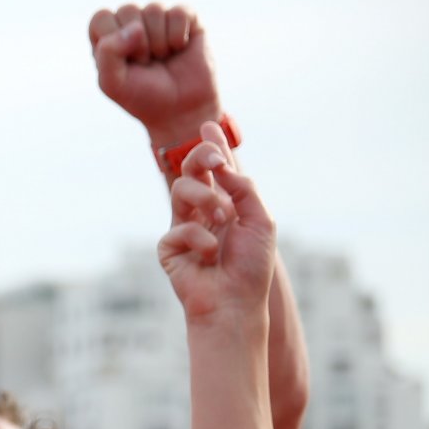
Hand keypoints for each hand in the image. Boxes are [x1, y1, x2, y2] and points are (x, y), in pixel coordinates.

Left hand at [89, 2, 221, 153]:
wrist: (181, 109)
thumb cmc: (142, 97)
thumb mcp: (112, 83)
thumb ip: (107, 54)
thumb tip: (135, 27)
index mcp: (108, 37)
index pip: (101, 16)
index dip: (112, 38)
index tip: (123, 62)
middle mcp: (131, 24)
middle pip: (128, 9)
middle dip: (138, 44)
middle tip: (145, 63)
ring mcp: (159, 19)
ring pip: (154, 8)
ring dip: (159, 42)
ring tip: (162, 59)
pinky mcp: (186, 18)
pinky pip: (180, 11)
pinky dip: (179, 35)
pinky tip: (179, 48)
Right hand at [157, 124, 275, 324]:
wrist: (234, 302)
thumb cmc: (250, 266)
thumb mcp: (260, 220)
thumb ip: (244, 190)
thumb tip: (222, 166)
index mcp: (224, 204)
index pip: (213, 170)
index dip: (211, 147)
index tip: (210, 126)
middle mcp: (201, 212)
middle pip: (190, 171)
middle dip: (200, 157)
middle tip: (215, 157)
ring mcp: (182, 228)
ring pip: (180, 191)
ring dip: (204, 198)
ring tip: (221, 218)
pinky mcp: (168, 249)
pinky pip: (178, 229)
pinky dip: (198, 240)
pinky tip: (209, 257)